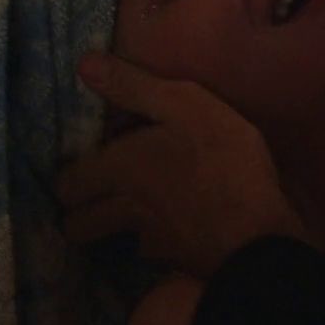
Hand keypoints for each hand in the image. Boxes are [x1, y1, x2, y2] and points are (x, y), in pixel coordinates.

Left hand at [57, 53, 305, 277]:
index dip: (70, 177)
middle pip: (78, 223)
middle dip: (80, 213)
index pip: (66, 183)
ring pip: (114, 239)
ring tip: (133, 217)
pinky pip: (155, 252)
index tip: (80, 169)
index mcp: (117, 169)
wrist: (257, 234)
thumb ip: (134, 88)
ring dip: (115, 231)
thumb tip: (84, 64)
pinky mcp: (178, 261)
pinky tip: (179, 231)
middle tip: (94, 199)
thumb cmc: (223, 162)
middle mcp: (122, 208)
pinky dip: (161, 243)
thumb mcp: (185, 106)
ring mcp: (150, 241)